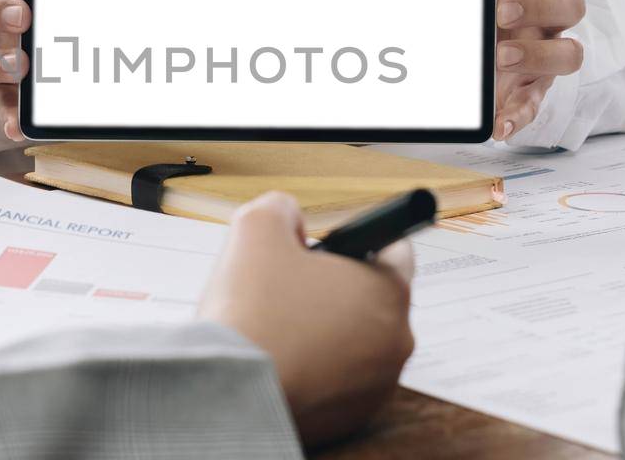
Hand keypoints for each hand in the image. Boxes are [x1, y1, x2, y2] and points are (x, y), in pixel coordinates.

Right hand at [198, 193, 414, 447]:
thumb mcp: (257, 227)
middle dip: (335, 289)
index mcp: (388, 291)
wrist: (228, 392)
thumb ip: (282, 208)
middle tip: (289, 289)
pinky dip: (317, 367)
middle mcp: (396, 341)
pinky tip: (281, 359)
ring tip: (279, 328)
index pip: (394, 249)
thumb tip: (290, 216)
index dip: (356, 241)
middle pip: (372, 298)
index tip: (326, 250)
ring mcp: (377, 384)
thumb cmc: (250, 312)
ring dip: (326, 330)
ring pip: (356, 341)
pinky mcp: (353, 417)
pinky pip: (341, 380)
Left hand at [493, 0, 585, 140]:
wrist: (486, 61)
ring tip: (502, 57)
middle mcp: (544, 21)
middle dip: (537, 6)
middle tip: (502, 11)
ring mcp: (544, 57)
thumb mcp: (469, 0)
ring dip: (536, 56)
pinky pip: (533, 105)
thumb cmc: (482, 20)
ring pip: (568, 54)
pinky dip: (517, 117)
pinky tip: (498, 125)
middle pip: (567, 4)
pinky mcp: (533, 91)